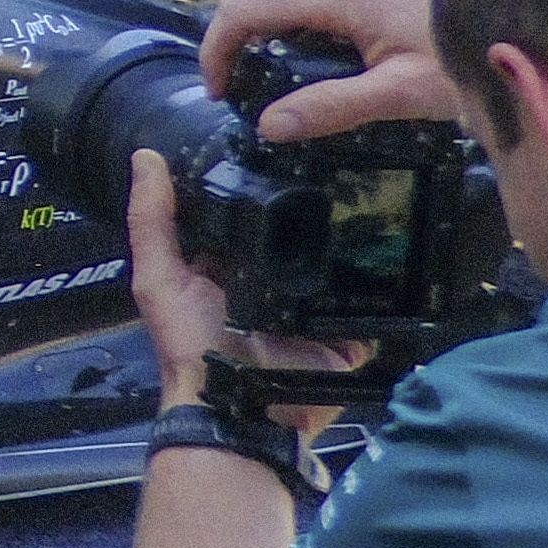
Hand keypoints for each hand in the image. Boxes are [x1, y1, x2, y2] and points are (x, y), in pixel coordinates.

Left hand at [126, 153, 374, 423]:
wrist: (240, 411)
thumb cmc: (192, 344)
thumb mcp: (160, 279)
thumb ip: (152, 221)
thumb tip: (146, 156)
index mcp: (230, 267)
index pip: (250, 214)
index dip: (262, 182)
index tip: (287, 136)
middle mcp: (272, 283)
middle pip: (299, 236)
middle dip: (319, 207)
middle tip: (347, 161)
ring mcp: (312, 310)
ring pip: (339, 265)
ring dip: (356, 240)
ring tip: (384, 195)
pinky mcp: (346, 334)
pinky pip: (371, 305)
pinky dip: (384, 285)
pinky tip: (402, 246)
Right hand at [200, 0, 467, 141]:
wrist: (522, 20)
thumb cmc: (464, 55)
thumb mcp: (397, 92)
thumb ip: (330, 107)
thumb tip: (268, 125)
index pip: (241, 11)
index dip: (216, 52)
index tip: (220, 95)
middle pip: (261, 6)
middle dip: (247, 52)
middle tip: (254, 103)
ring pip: (289, 6)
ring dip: (278, 47)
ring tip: (294, 93)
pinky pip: (316, 4)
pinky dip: (306, 37)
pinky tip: (332, 70)